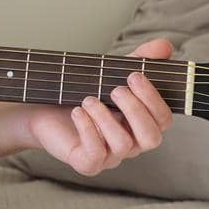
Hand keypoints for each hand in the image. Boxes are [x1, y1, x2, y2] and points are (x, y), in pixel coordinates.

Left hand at [23, 38, 175, 175]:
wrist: (43, 110)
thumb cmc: (82, 93)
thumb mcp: (111, 72)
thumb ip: (139, 59)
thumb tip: (165, 45)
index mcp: (141, 124)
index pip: (164, 120)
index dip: (153, 99)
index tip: (134, 75)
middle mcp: (131, 143)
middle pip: (152, 138)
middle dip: (136, 110)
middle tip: (116, 89)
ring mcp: (110, 156)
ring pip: (123, 145)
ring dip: (106, 117)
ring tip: (88, 99)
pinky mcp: (87, 163)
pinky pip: (96, 155)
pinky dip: (88, 129)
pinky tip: (78, 111)